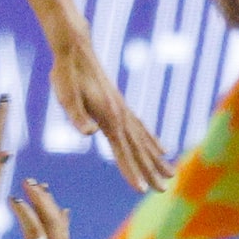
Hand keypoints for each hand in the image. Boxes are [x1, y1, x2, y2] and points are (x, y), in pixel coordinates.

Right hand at [0, 181, 76, 238]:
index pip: (35, 231)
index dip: (25, 212)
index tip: (13, 198)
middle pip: (52, 222)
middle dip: (41, 199)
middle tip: (29, 181)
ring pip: (60, 226)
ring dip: (50, 205)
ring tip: (41, 187)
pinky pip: (64, 236)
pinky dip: (62, 220)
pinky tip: (62, 211)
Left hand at [50, 32, 170, 191]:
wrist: (74, 48)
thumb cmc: (65, 74)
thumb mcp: (65, 95)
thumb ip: (77, 116)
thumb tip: (89, 134)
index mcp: (108, 117)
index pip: (121, 151)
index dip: (131, 172)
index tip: (142, 190)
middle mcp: (121, 115)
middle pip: (138, 150)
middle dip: (151, 172)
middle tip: (164, 191)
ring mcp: (123, 110)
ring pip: (144, 141)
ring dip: (157, 160)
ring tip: (172, 174)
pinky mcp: (121, 106)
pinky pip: (142, 128)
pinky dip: (153, 141)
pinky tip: (163, 149)